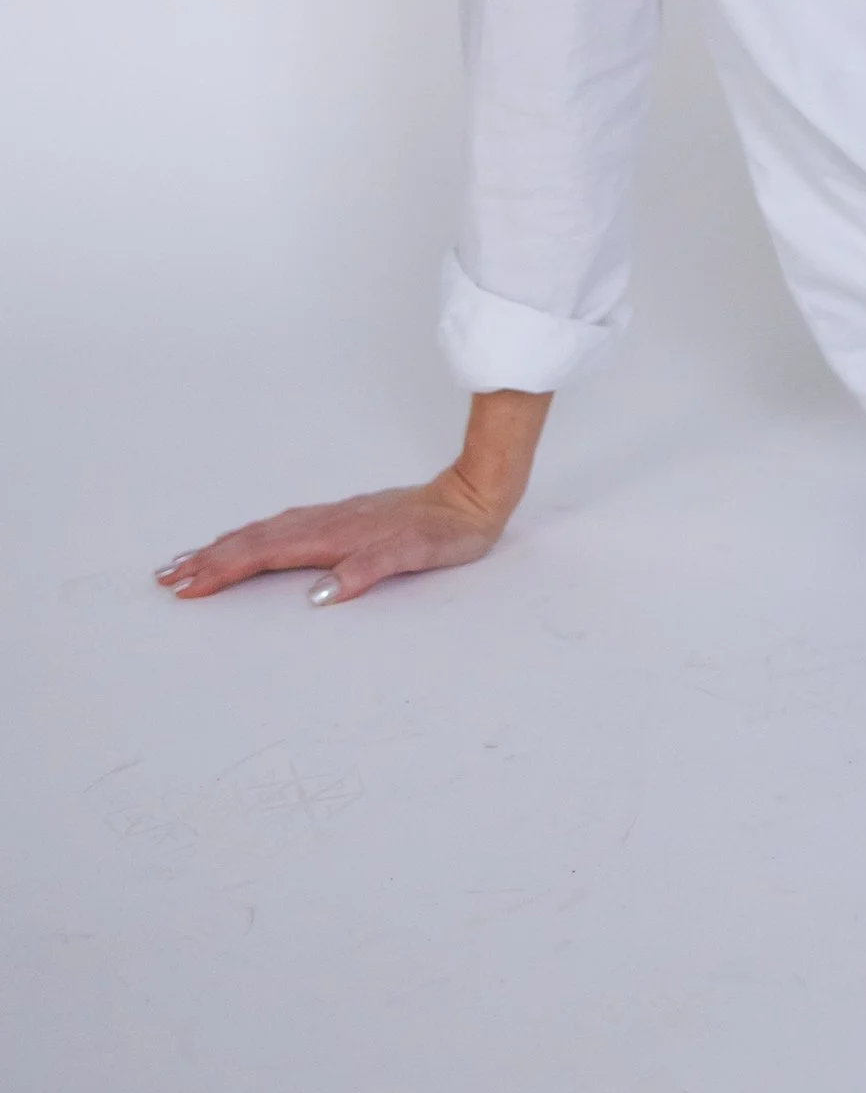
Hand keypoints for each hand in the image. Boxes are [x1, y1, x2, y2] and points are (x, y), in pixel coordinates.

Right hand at [156, 471, 512, 608]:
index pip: (266, 554)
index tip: (186, 585)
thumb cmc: (445, 533)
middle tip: (165, 577)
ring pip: (266, 533)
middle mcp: (327, 523)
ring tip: (189, 560)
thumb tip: (319, 595)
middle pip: (255, 541)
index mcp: (336, 535)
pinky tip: (247, 541)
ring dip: (225, 547)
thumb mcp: (415, 556)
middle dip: (208, 560)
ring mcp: (333, 518)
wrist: (472, 498)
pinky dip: (255, 537)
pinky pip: (284, 528)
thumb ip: (368, 570)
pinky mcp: (343, 519)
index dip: (224, 570)